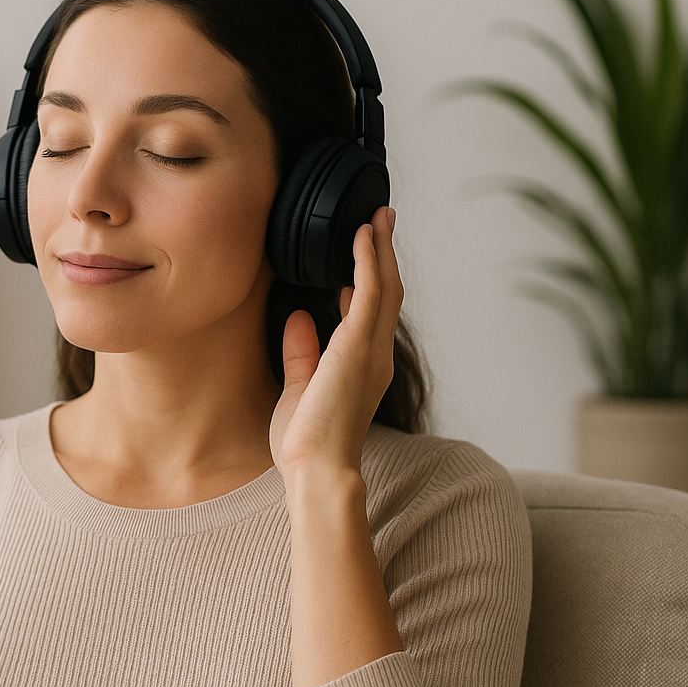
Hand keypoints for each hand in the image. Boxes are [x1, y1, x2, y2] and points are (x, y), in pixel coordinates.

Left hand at [269, 206, 401, 485]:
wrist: (317, 470)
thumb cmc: (307, 442)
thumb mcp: (299, 388)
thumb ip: (301, 353)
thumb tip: (299, 319)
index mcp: (365, 367)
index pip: (373, 314)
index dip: (373, 279)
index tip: (365, 252)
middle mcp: (376, 355)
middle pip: (388, 292)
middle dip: (385, 254)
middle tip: (382, 220)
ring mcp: (371, 350)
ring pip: (384, 286)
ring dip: (381, 248)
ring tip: (377, 217)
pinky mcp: (357, 346)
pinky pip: (370, 292)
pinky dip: (368, 260)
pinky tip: (362, 237)